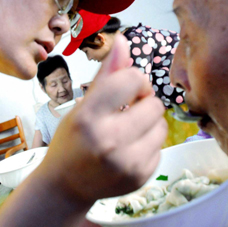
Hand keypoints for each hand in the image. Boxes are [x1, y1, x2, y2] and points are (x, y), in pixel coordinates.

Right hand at [41, 34, 166, 204]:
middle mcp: (108, 140)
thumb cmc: (72, 140)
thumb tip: (124, 40)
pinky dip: (148, 145)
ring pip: (162, 125)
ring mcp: (126, 163)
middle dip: (143, 104)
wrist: (66, 186)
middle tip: (125, 114)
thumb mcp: (82, 104)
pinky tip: (128, 151)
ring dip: (148, 125)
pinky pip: (161, 147)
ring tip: (127, 133)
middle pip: (154, 103)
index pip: (133, 79)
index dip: (133, 81)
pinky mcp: (140, 178)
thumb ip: (107, 74)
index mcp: (88, 117)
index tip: (124, 92)